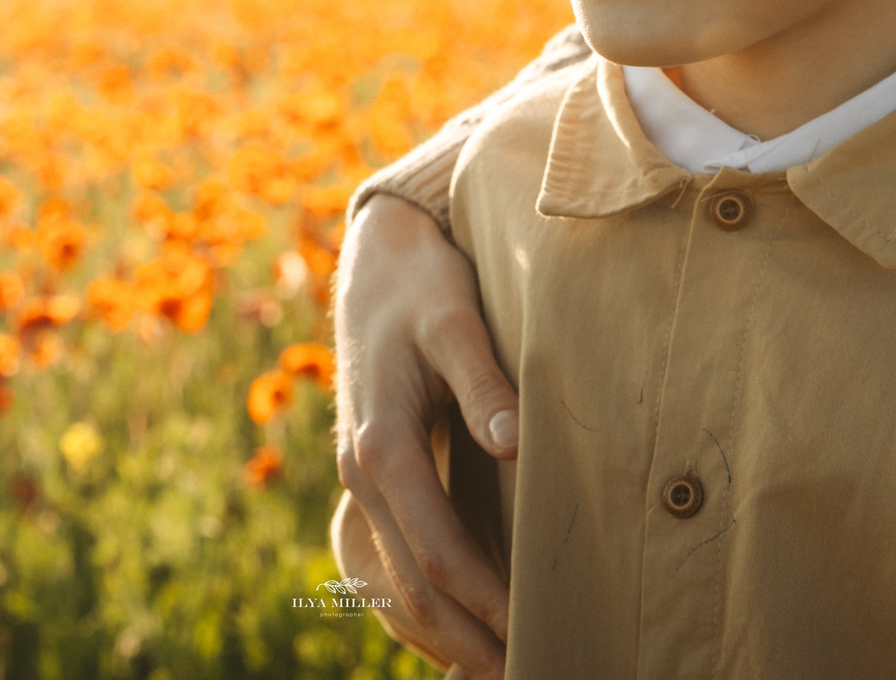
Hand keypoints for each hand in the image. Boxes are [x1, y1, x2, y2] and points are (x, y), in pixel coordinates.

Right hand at [333, 195, 516, 678]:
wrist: (375, 256)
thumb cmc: (423, 284)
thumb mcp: (455, 319)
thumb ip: (483, 382)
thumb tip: (515, 441)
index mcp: (381, 445)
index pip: (437, 551)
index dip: (486, 601)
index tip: (535, 633)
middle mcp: (362, 474)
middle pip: (412, 587)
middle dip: (467, 641)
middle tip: (529, 672)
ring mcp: (361, 480)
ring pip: (393, 586)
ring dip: (442, 637)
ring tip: (496, 671)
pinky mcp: (373, 477)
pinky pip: (390, 563)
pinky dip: (421, 609)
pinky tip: (461, 633)